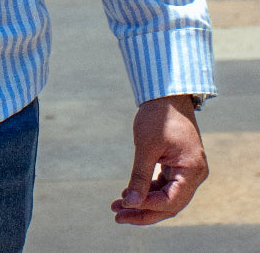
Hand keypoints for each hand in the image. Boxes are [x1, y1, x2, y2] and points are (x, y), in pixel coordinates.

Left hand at [111, 94, 207, 224]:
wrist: (166, 94)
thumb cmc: (158, 117)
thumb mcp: (146, 146)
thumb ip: (139, 176)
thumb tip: (131, 203)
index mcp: (192, 171)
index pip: (171, 200)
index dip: (147, 206)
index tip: (125, 205)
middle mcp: (194, 175)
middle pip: (169, 204)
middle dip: (143, 211)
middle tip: (117, 216)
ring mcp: (186, 172)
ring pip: (165, 197)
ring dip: (142, 203)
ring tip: (117, 207)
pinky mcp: (177, 167)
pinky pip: (163, 186)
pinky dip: (146, 191)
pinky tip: (127, 194)